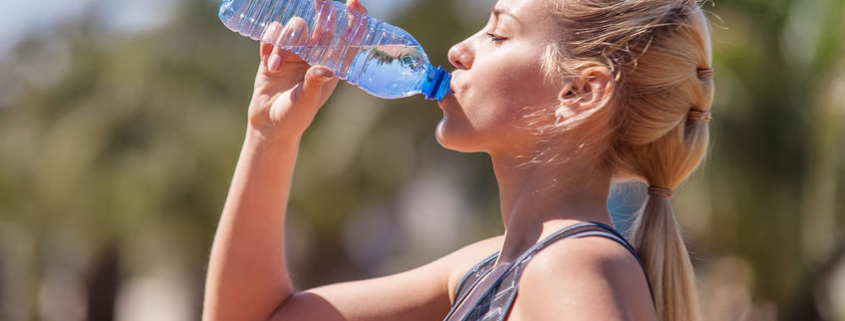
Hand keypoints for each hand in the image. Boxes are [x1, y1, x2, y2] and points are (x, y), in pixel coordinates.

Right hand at [247, 0, 368, 140]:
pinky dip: (269, 44)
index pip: (348, 38)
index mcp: (331, 64)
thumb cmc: (295, 116)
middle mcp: (315, 54)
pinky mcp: (274, 51)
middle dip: (322, 9)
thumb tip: (327, 69)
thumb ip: (314, 84)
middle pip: (322, 23)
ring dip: (284, 41)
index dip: (355, 19)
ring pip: (294, 27)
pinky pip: (272, 34)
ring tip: (276, 66)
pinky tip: (268, 64)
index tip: (353, 2)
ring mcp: (295, 51)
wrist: (269, 123)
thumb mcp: (305, 102)